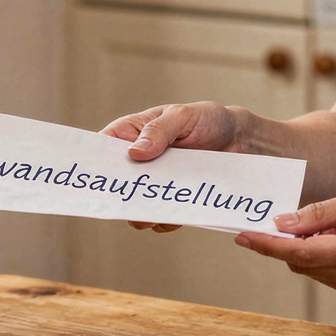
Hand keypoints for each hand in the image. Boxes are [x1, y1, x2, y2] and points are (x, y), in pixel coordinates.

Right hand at [102, 102, 246, 232]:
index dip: (95, 164)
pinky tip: (177, 214)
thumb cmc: (206, 119)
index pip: (102, 149)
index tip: (97, 179)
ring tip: (157, 207)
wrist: (240, 140)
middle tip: (132, 199)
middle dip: (120, 194)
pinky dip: (167, 219)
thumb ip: (159, 131)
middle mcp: (138, 161)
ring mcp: (155, 183)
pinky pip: (161, 218)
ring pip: (137, 205)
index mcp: (131, 134)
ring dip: (144, 211)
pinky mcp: (173, 200)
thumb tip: (135, 152)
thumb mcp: (182, 116)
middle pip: (117, 183)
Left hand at [234, 190, 335, 302]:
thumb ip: (320, 213)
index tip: (244, 235)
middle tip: (284, 220)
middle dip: (286, 243)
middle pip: (304, 265)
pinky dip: (322, 258)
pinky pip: (329, 276)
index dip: (269, 245)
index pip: (303, 254)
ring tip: (329, 227)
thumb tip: (282, 223)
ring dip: (306, 250)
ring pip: (314, 272)